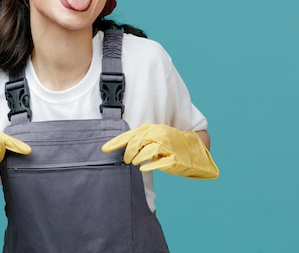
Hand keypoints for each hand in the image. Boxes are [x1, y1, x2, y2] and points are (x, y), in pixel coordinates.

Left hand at [102, 124, 218, 178]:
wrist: (194, 147)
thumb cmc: (170, 142)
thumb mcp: (153, 137)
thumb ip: (138, 141)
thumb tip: (122, 149)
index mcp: (151, 129)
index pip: (130, 135)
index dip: (116, 142)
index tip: (103, 149)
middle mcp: (158, 135)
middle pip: (136, 142)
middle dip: (127, 152)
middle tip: (125, 160)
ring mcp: (167, 146)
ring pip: (147, 150)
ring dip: (137, 158)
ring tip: (134, 163)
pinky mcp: (174, 158)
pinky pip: (160, 162)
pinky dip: (149, 165)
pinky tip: (143, 168)